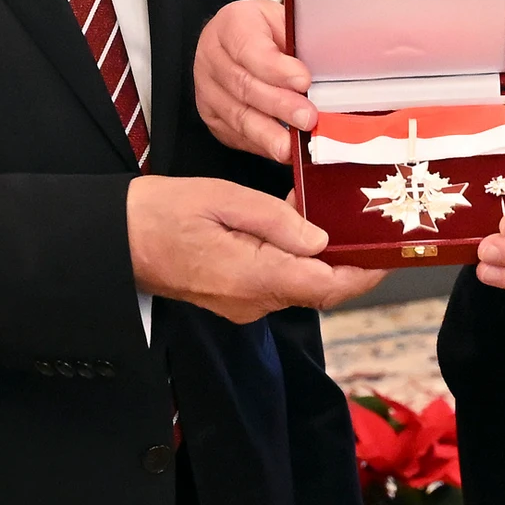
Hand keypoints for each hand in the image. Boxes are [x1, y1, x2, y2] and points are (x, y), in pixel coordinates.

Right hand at [128, 175, 379, 322]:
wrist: (117, 239)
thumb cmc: (161, 213)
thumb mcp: (222, 199)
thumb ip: (275, 220)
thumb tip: (320, 238)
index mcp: (252, 277)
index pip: (326, 287)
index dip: (363, 272)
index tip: (387, 252)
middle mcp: (252, 301)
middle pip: (319, 289)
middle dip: (349, 262)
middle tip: (370, 226)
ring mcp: (243, 304)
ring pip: (300, 285)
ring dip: (321, 256)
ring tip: (335, 214)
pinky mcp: (234, 298)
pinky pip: (278, 282)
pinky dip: (296, 258)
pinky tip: (296, 225)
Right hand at [194, 0, 315, 162]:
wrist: (236, 40)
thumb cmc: (264, 31)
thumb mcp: (284, 21)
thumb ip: (300, 42)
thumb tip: (329, 67)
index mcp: (232, 24)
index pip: (250, 48)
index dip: (277, 68)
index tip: (304, 81)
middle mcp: (212, 56)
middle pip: (243, 86)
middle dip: (279, 106)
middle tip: (307, 118)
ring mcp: (208, 88)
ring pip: (237, 115)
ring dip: (268, 133)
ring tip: (292, 144)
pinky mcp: (211, 115)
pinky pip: (234, 134)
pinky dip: (260, 145)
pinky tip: (281, 148)